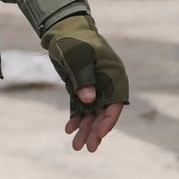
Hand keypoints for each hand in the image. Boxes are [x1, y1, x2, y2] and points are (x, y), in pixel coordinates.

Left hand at [41, 13, 128, 151]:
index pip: (116, 102)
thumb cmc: (74, 40)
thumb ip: (84, 78)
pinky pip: (80, 107)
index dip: (109, 120)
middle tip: (87, 148)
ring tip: (76, 146)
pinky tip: (69, 129)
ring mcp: (94, 85)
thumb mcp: (78, 57)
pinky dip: (76, 118)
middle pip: (104, 111)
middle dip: (96, 130)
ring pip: (92, 112)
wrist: (61, 30)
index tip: (99, 134)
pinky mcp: (81, 87)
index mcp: (113, 73)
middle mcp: (106, 82)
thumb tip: (89, 101)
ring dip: (85, 128)